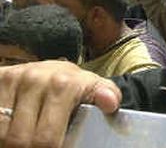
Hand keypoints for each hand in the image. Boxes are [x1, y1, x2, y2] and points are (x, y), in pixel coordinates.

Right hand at [0, 60, 120, 146]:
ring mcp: (12, 80)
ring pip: (2, 134)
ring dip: (11, 144)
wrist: (47, 69)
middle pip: (21, 140)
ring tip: (28, 141)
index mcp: (63, 84)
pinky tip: (11, 133)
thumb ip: (105, 94)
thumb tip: (110, 103)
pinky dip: (1, 133)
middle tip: (40, 147)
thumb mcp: (91, 88)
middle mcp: (35, 79)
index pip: (47, 139)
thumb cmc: (71, 85)